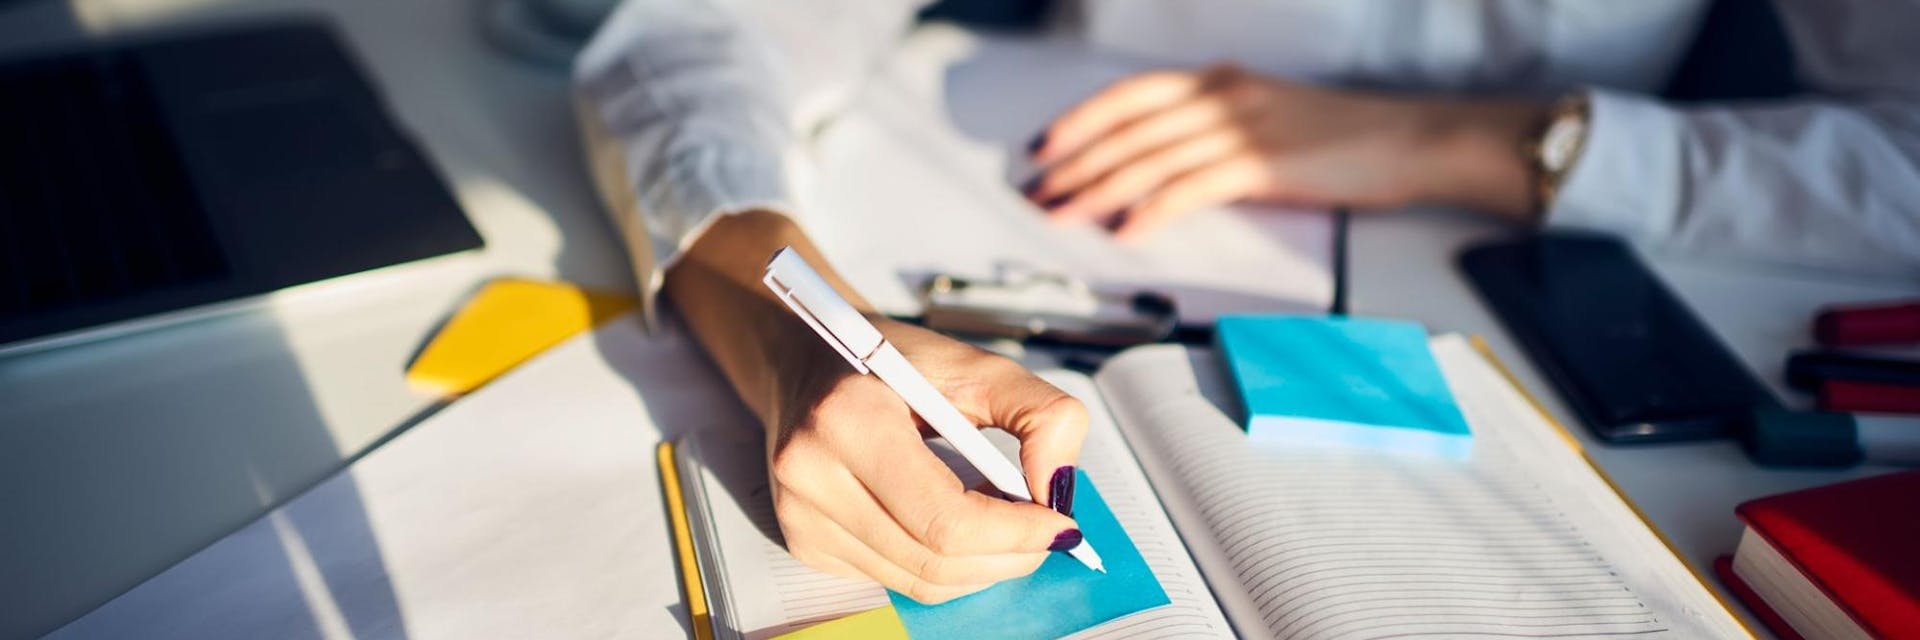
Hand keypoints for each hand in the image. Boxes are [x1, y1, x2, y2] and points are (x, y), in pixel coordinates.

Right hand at [663, 212, 1087, 603]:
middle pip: (935, 561)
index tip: (1062, 525)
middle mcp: (812, 475)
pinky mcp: (804, 542)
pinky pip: (893, 578)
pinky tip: (957, 527)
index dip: (1015, 533)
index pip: (945, 519)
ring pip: (918, 581)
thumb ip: (1039, 413)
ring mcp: (801, 517)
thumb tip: (1059, 489)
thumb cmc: (889, 360)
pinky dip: (942, 565)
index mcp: (849, 419)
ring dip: (980, 567)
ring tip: (1009, 528)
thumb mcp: (973, 364)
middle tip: (1047, 534)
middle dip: (1008, 556)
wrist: (804, 360)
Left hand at [1024, 64, 1543, 238]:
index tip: (1041, 146)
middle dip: (1073, 163)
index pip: (1130, 96)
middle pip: (1128, 128)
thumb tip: (1168, 165)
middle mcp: (1223, 97)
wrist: (1411, 138)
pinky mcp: (1264, 163)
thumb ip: (1218, 131)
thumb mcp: (1269, 118)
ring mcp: (1243, 128)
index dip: (1079, 119)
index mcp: (1220, 83)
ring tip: (1063, 214)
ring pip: (1149, 157)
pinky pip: (1193, 186)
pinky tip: (1126, 230)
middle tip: (1037, 192)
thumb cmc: (1346, 137)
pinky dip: (1153, 208)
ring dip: (1097, 188)